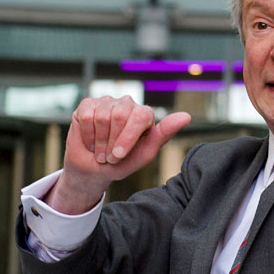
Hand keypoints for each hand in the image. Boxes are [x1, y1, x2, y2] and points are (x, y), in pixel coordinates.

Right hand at [45, 95, 191, 214]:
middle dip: (111, 142)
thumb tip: (186, 116)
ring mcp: (107, 102)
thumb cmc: (123, 163)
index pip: (140, 116)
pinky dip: (87, 135)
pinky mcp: (88, 104)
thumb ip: (164, 134)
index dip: (127, 138)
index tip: (119, 156)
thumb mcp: (145, 153)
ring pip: (102, 117)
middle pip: (119, 116)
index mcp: (144, 114)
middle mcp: (127, 103)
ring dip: (99, 141)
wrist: (94, 171)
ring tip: (101, 150)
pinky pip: (86, 117)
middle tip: (110, 156)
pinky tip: (90, 140)